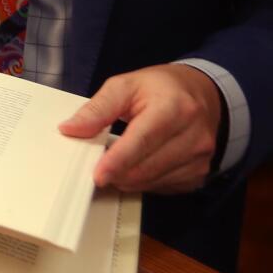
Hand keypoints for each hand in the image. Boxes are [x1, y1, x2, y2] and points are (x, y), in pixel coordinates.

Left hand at [58, 64, 221, 194]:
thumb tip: (70, 129)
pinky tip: (137, 164)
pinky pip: (162, 187)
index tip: (98, 175)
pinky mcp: (199, 175)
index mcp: (175, 108)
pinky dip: (142, 181)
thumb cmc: (160, 88)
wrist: (203, 95)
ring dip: (127, 177)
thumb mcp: (125, 85)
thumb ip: (97, 108)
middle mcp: (194, 136)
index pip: (143, 140)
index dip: (118, 160)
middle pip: (147, 167)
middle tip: (96, 162)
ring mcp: (200, 159)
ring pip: (152, 182)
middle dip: (116, 171)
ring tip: (116, 160)